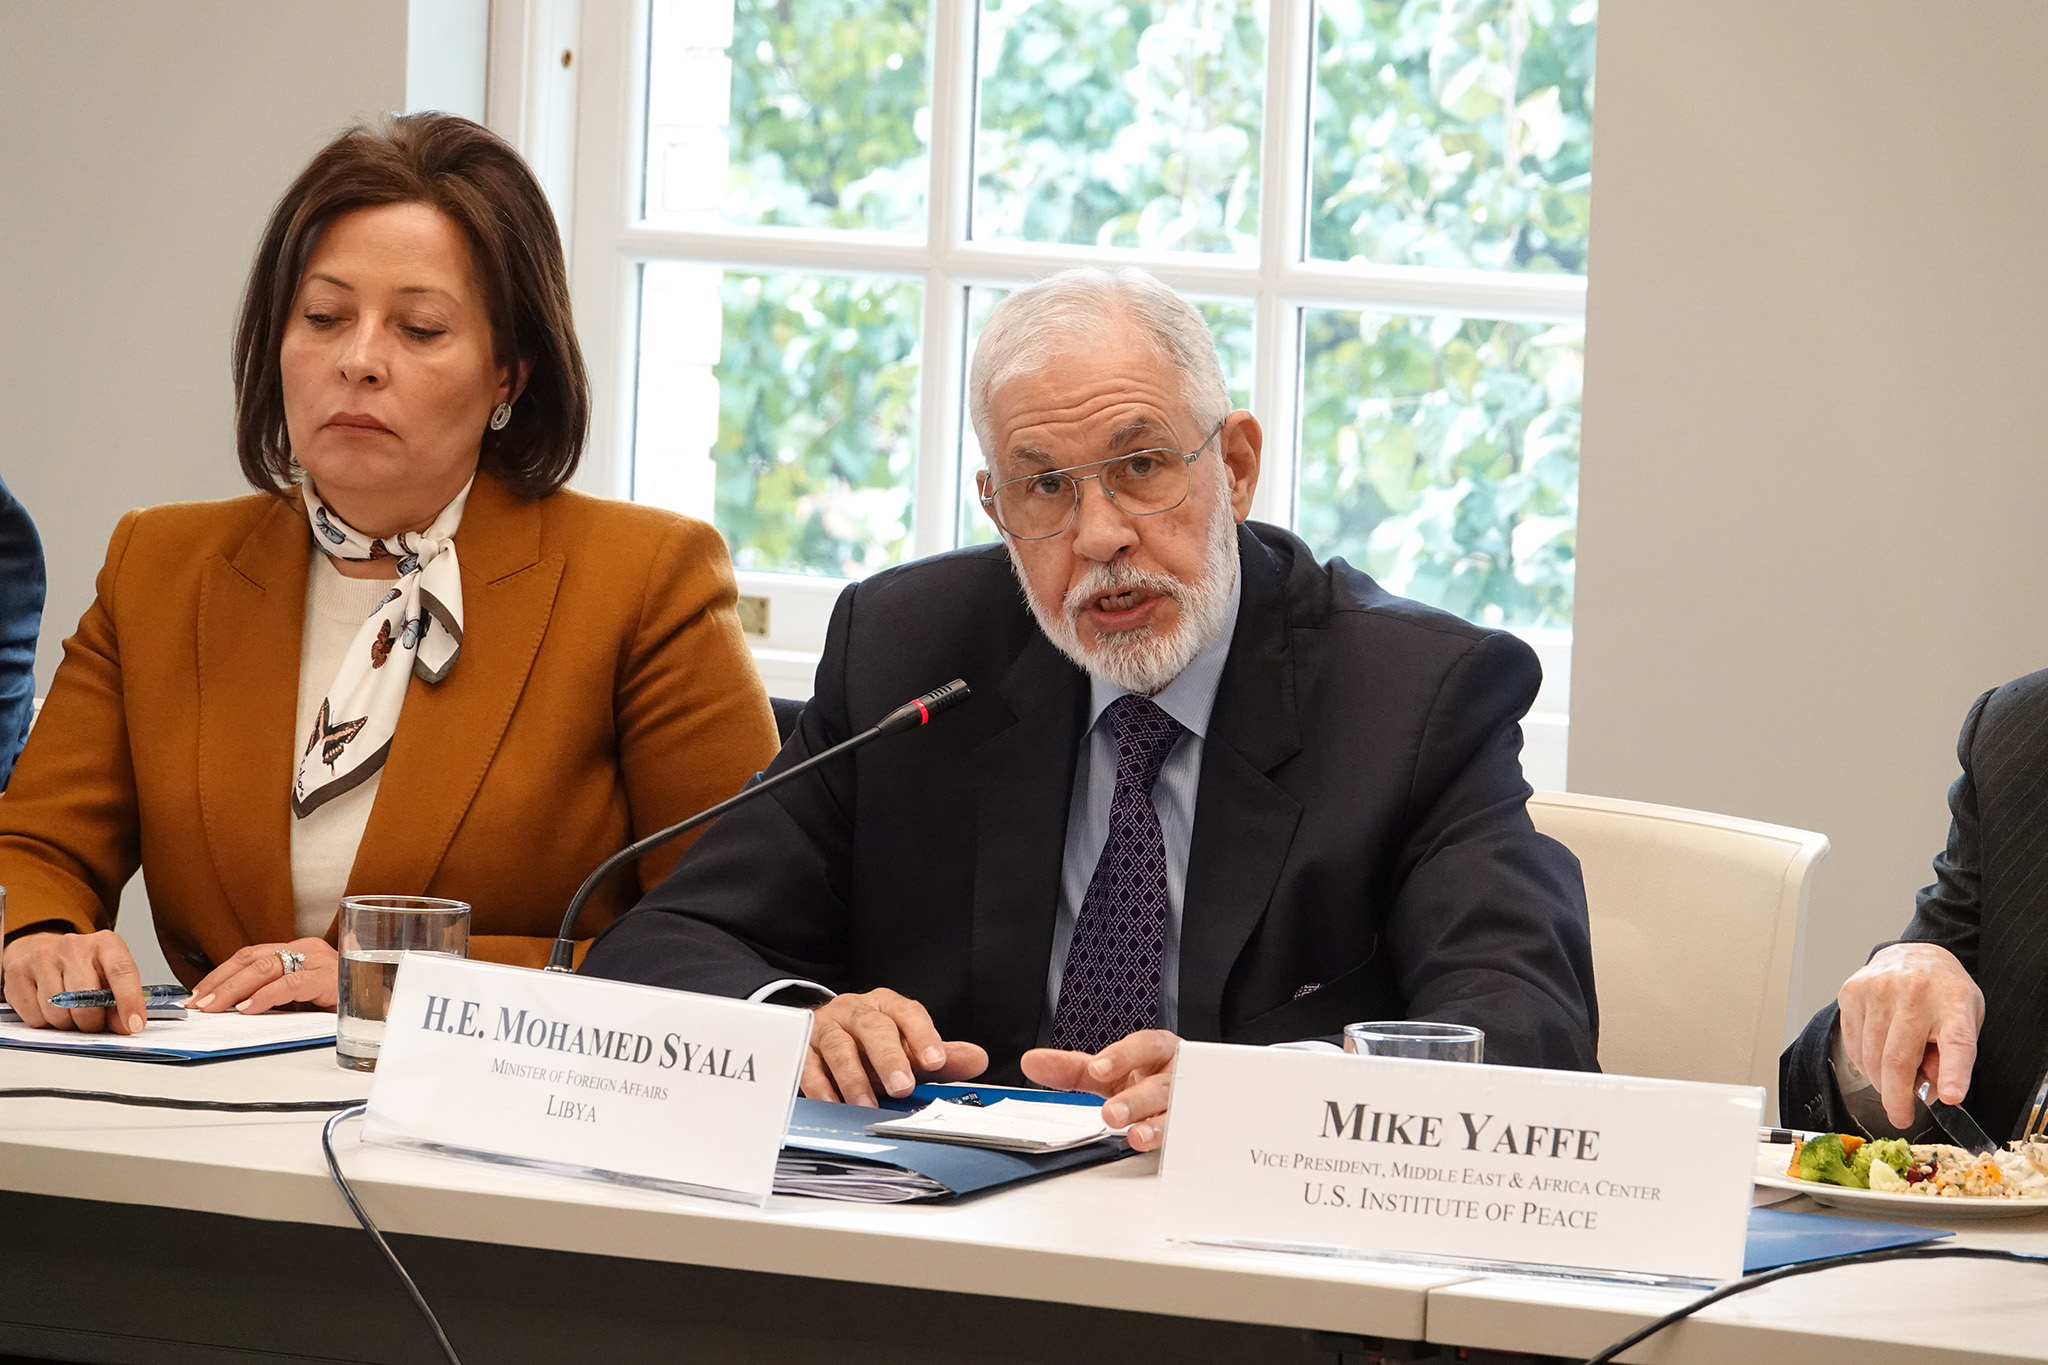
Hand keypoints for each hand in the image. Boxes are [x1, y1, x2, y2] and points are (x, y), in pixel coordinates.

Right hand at [0, 929, 147, 1032]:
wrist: (40, 948)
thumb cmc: (81, 965)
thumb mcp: (108, 974)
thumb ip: (119, 999)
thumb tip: (127, 1026)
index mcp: (105, 943)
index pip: (122, 971)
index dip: (129, 1001)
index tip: (134, 1024)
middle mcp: (73, 946)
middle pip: (85, 999)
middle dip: (92, 1022)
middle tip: (93, 1023)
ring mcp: (42, 958)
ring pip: (58, 1012)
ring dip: (67, 1023)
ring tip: (70, 1012)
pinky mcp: (17, 973)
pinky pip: (34, 1017)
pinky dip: (44, 1022)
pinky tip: (49, 1009)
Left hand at [188, 939, 338, 1014]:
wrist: (387, 1004)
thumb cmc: (346, 1001)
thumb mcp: (304, 996)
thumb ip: (277, 995)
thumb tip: (235, 1007)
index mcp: (299, 950)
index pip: (250, 954)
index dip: (220, 973)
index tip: (198, 993)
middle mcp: (308, 949)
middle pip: (252, 958)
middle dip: (220, 982)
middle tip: (198, 1004)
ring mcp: (319, 961)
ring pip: (265, 967)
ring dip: (234, 988)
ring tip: (214, 1007)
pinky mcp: (329, 978)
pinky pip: (290, 984)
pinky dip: (265, 996)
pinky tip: (248, 1008)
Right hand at [803, 987, 987, 1105]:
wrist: (820, 1035)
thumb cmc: (871, 1045)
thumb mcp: (907, 1048)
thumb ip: (939, 1056)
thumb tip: (978, 1059)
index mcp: (887, 1006)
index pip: (908, 1013)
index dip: (922, 1036)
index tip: (935, 1061)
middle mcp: (855, 1012)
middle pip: (873, 1027)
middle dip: (889, 1057)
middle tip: (902, 1086)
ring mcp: (826, 1029)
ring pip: (839, 1047)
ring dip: (854, 1078)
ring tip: (867, 1104)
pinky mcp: (801, 1049)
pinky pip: (808, 1066)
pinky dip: (820, 1088)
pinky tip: (833, 1105)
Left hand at [1021, 1029, 1179, 1151]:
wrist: (1191, 1091)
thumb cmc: (1146, 1076)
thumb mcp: (1110, 1070)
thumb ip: (1073, 1069)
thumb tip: (1031, 1062)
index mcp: (1156, 1050)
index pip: (1143, 1046)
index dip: (1122, 1056)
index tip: (1098, 1069)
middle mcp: (1175, 1074)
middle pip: (1160, 1083)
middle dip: (1136, 1099)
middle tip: (1111, 1113)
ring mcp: (1188, 1103)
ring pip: (1176, 1112)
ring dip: (1156, 1125)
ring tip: (1135, 1137)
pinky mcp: (1193, 1129)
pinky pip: (1187, 1136)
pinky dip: (1173, 1143)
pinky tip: (1159, 1149)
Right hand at [1839, 942, 1984, 1127]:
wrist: (1916, 954)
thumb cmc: (1943, 994)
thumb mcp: (1965, 1021)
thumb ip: (1952, 1057)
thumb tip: (1934, 1094)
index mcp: (1953, 1004)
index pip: (1957, 1042)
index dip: (1953, 1073)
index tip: (1950, 1098)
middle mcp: (1914, 994)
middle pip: (1899, 1058)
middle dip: (1897, 1097)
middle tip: (1901, 1116)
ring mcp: (1878, 990)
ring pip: (1870, 1056)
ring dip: (1880, 1080)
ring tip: (1893, 1080)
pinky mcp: (1851, 992)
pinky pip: (1852, 1044)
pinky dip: (1863, 1063)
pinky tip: (1875, 1059)